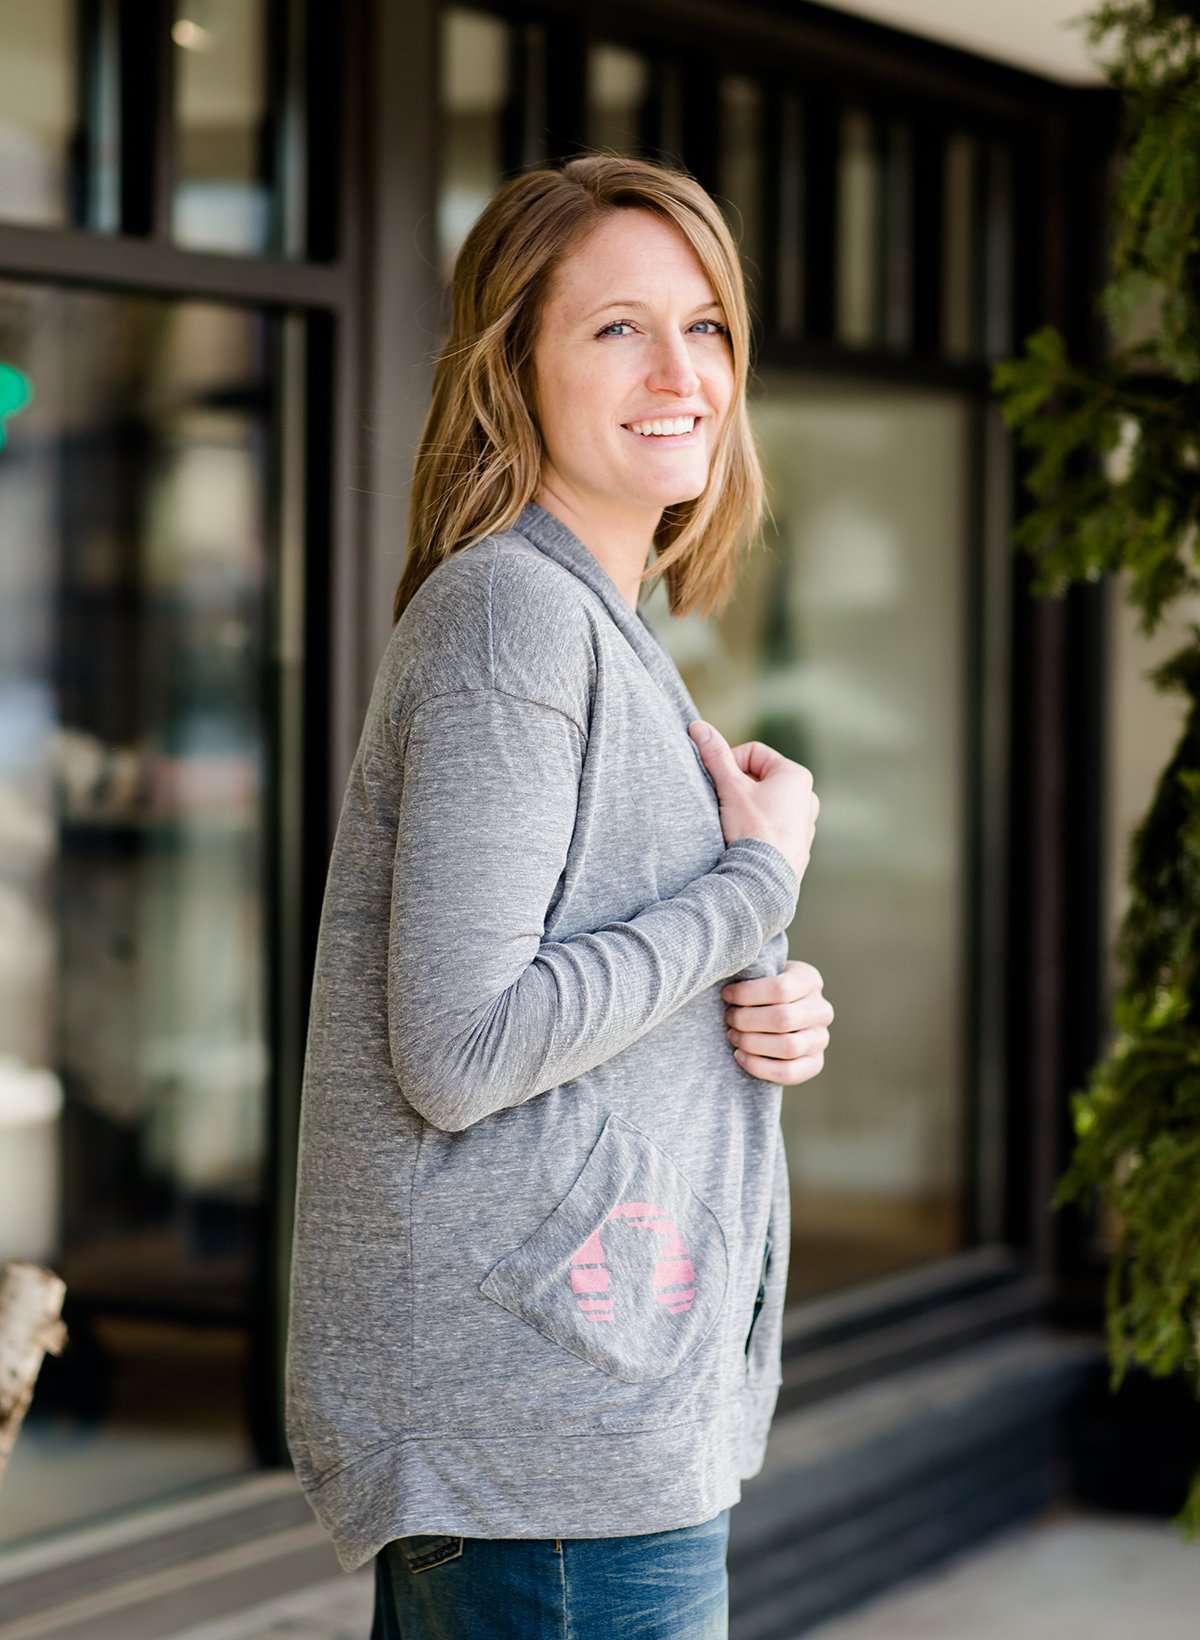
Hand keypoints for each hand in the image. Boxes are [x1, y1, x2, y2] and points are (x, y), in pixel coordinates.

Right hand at [687, 719, 818, 885]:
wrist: (764, 880)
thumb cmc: (752, 829)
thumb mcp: (730, 788)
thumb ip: (714, 755)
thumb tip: (697, 726)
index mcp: (796, 776)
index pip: (753, 753)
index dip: (729, 764)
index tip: (719, 783)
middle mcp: (807, 797)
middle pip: (760, 778)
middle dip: (739, 788)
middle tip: (724, 804)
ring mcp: (805, 824)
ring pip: (767, 804)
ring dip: (748, 808)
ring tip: (735, 825)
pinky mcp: (799, 846)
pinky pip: (774, 827)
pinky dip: (759, 829)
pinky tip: (746, 842)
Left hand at [721, 960, 832, 1084]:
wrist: (778, 1011)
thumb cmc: (762, 989)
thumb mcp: (763, 972)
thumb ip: (752, 972)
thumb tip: (729, 979)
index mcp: (810, 980)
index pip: (780, 988)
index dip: (747, 993)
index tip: (726, 995)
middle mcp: (821, 1010)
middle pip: (783, 1019)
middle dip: (747, 1020)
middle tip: (728, 1018)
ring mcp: (821, 1038)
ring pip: (788, 1047)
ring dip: (752, 1043)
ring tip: (732, 1035)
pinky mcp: (815, 1063)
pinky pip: (788, 1072)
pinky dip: (759, 1067)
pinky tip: (739, 1056)